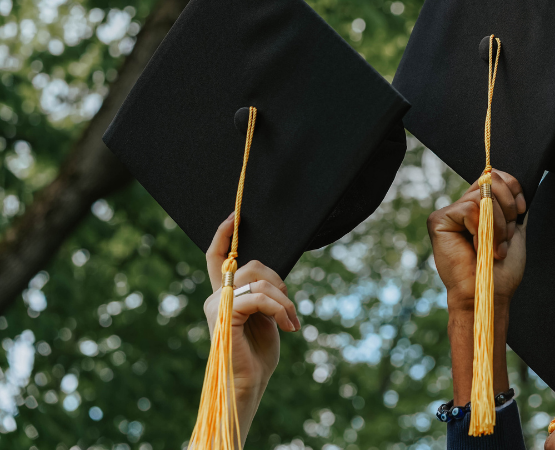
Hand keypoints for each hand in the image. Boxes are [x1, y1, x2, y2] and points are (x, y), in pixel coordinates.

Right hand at [203, 213, 300, 442]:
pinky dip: (279, 309)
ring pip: (259, 281)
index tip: (235, 216)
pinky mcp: (224, 316)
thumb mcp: (266, 317)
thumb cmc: (259, 355)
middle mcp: (216, 298)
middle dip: (280, 283)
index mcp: (225, 295)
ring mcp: (217, 306)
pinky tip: (289, 326)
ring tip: (292, 321)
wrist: (250, 383)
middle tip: (290, 309)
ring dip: (284, 300)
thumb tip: (270, 279)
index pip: (217, 258)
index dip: (224, 235)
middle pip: (253, 266)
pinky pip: (258, 297)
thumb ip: (264, 294)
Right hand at [427, 170, 526, 309]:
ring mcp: (449, 213)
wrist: (488, 293)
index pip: (494, 177)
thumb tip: (512, 182)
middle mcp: (462, 207)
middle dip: (507, 207)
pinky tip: (479, 249)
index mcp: (479, 208)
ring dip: (498, 225)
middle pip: (490, 179)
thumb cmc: (500, 271)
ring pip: (483, 196)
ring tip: (495, 248)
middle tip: (506, 236)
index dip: (513, 188)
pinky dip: (482, 230)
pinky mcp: (439, 220)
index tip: (521, 211)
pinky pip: (469, 209)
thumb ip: (510, 207)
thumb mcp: (512, 231)